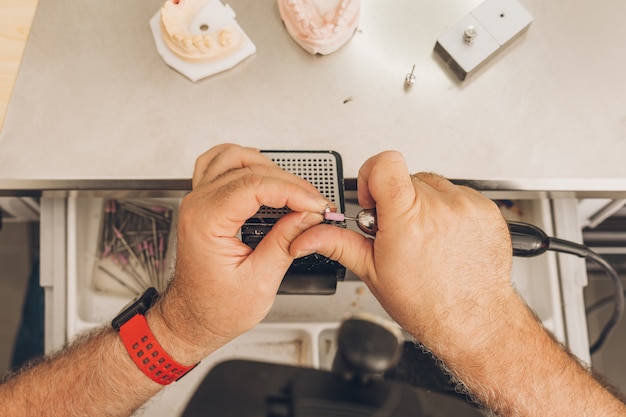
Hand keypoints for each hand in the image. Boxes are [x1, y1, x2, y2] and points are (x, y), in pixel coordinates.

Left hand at [149, 144, 327, 362]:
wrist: (193, 318)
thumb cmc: (215, 308)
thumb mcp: (260, 281)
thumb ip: (285, 242)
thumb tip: (308, 216)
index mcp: (206, 222)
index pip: (255, 186)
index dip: (293, 191)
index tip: (316, 205)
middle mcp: (198, 205)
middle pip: (249, 169)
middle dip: (289, 183)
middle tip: (314, 204)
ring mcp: (198, 201)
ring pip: (233, 157)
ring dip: (267, 167)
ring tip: (294, 190)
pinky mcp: (204, 203)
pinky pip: (219, 164)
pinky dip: (244, 163)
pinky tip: (262, 172)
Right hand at [291, 151, 513, 351]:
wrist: (473, 319)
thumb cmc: (426, 302)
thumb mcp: (373, 272)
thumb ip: (337, 244)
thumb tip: (307, 237)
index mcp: (407, 218)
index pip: (385, 163)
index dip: (373, 174)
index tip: (374, 197)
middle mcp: (439, 207)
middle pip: (406, 178)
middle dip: (397, 201)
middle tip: (399, 232)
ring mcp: (465, 207)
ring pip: (432, 185)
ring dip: (424, 205)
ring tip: (425, 237)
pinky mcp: (485, 210)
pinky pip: (458, 195)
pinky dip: (448, 211)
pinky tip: (445, 238)